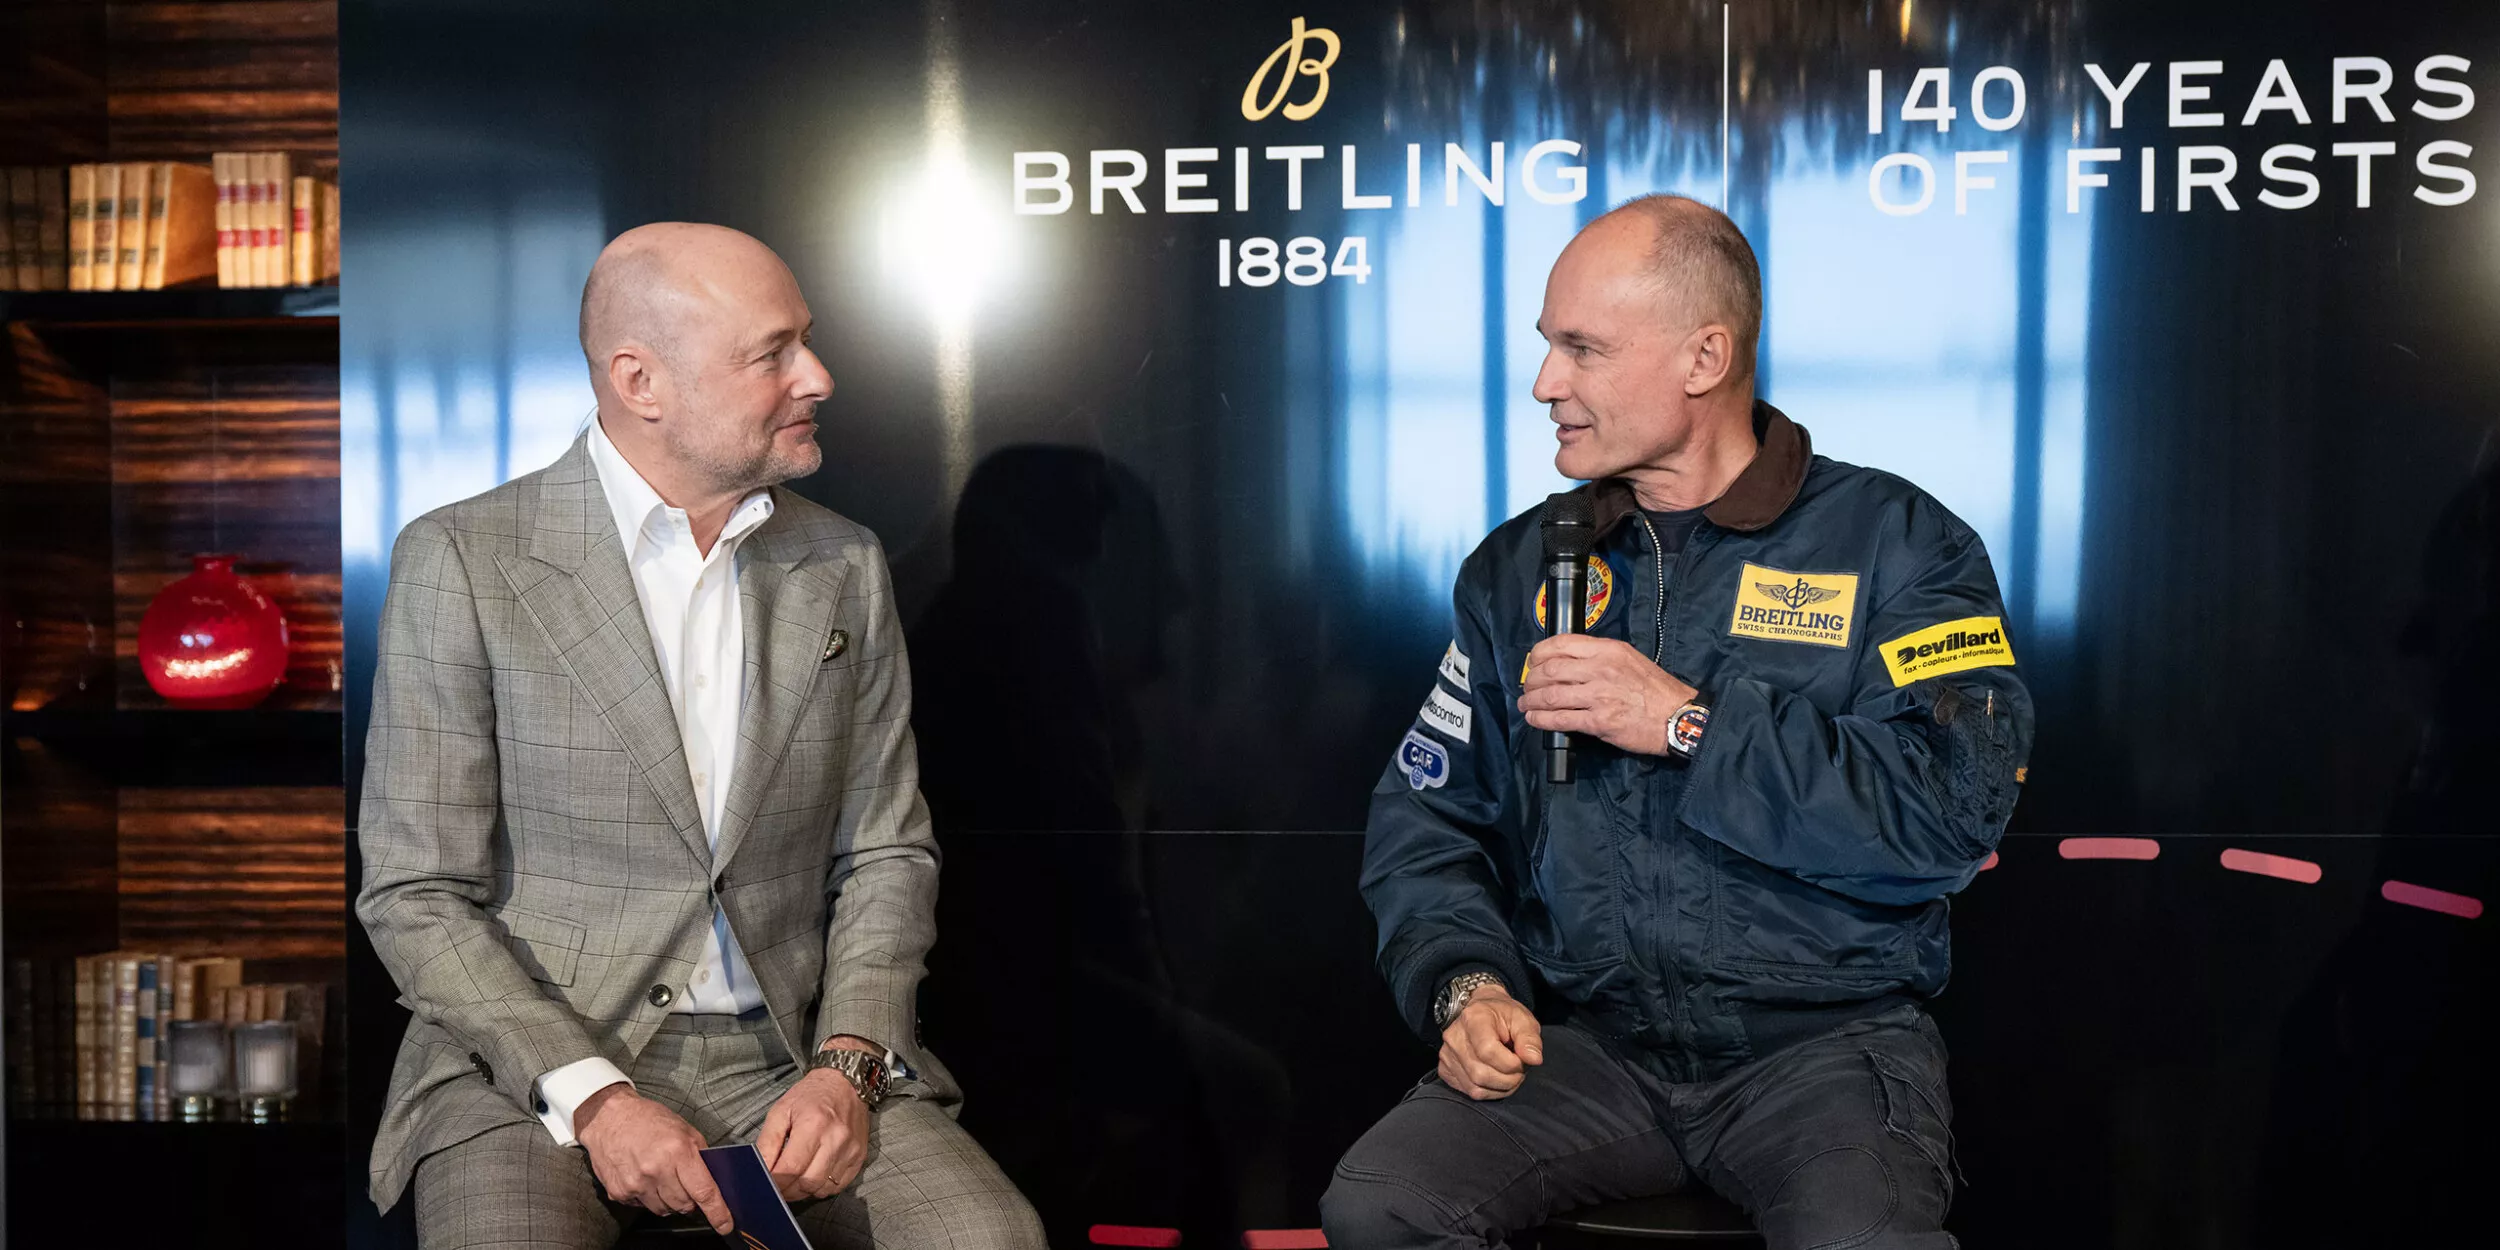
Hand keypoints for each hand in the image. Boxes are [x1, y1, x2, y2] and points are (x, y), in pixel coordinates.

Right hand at [576, 1083, 731, 1233]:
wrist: (607, 1117)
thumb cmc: (648, 1119)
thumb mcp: (684, 1129)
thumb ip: (700, 1156)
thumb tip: (714, 1181)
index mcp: (678, 1151)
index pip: (704, 1191)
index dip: (717, 1212)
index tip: (725, 1225)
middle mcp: (656, 1170)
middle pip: (684, 1205)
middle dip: (689, 1199)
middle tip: (682, 1181)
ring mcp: (636, 1183)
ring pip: (665, 1210)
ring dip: (668, 1200)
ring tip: (661, 1176)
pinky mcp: (620, 1192)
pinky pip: (643, 1207)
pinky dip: (648, 1197)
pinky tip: (643, 1178)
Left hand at [756, 1042, 873, 1200]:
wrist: (845, 1083)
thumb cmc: (810, 1096)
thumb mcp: (780, 1111)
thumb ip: (767, 1143)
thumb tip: (760, 1171)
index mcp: (813, 1124)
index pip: (790, 1169)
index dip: (775, 1183)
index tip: (767, 1185)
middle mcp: (835, 1139)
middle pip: (807, 1183)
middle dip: (788, 1190)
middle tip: (779, 1185)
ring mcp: (850, 1150)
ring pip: (822, 1188)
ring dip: (804, 1191)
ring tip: (795, 1180)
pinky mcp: (859, 1156)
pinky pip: (838, 1186)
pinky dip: (822, 1187)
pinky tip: (813, 1175)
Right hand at [1437, 983, 1544, 1099]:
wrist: (1480, 1010)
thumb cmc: (1502, 1015)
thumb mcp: (1522, 1019)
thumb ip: (1530, 1039)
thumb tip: (1534, 1059)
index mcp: (1473, 1018)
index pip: (1488, 1051)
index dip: (1511, 1063)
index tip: (1521, 1060)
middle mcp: (1454, 1037)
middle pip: (1480, 1074)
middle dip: (1508, 1080)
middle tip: (1519, 1070)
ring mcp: (1446, 1054)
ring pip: (1475, 1088)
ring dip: (1500, 1088)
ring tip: (1509, 1075)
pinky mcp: (1445, 1068)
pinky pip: (1468, 1091)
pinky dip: (1488, 1091)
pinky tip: (1495, 1078)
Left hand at [1519, 635, 1697, 756]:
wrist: (1677, 717)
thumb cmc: (1656, 690)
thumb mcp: (1630, 659)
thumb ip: (1601, 657)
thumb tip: (1570, 663)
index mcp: (1608, 650)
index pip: (1562, 644)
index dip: (1539, 653)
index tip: (1533, 661)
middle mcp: (1601, 669)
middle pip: (1550, 670)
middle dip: (1532, 680)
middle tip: (1527, 687)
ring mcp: (1598, 696)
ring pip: (1551, 695)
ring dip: (1531, 701)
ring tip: (1525, 704)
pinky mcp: (1598, 722)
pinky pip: (1560, 719)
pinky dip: (1541, 720)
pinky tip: (1534, 719)